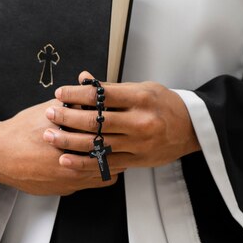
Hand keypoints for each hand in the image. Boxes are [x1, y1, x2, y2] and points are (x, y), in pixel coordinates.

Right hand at [0, 99, 119, 195]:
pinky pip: (90, 185)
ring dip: (111, 164)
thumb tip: (92, 86)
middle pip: (108, 158)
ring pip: (102, 174)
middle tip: (126, 141)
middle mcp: (70, 164)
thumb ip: (72, 102)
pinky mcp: (63, 189)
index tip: (123, 125)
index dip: (117, 131)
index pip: (104, 137)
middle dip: (119, 149)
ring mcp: (68, 180)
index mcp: (68, 142)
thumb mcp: (47, 110)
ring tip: (118, 154)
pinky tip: (100, 167)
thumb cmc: (21, 132)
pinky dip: (98, 175)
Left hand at [43, 71, 200, 171]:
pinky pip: (106, 163)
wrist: (192, 128)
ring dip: (69, 141)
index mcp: (140, 98)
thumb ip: (112, 88)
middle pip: (95, 121)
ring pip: (97, 144)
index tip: (60, 93)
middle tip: (50, 114)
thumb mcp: (142, 88)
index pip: (100, 95)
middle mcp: (140, 121)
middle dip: (67, 117)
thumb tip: (83, 79)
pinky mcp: (137, 160)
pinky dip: (84, 163)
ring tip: (50, 135)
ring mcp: (138, 144)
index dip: (76, 94)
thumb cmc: (165, 104)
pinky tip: (66, 160)